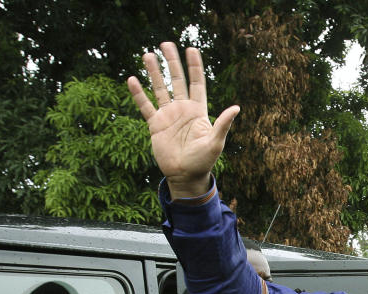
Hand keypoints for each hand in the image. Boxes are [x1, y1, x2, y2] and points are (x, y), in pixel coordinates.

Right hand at [126, 42, 238, 198]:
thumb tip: (236, 108)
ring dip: (154, 73)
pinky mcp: (155, 125)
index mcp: (198, 111)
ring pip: (159, 89)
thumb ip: (223, 124)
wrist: (185, 176)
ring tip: (147, 54)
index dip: (194, 67)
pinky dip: (138, 94)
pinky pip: (145, 106)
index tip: (192, 49)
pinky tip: (132, 79)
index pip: (196, 83)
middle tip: (166, 43)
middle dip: (172, 62)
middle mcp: (182, 110)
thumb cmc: (203, 161)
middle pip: (176, 81)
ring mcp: (168, 116)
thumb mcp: (215, 142)